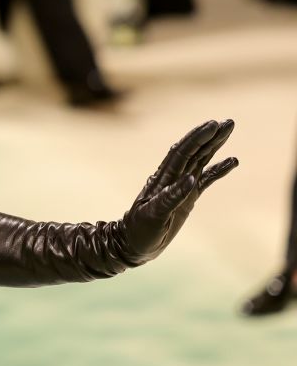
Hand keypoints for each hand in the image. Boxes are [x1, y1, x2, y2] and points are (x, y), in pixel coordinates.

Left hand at [118, 119, 238, 264]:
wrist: (133, 244)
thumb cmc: (140, 230)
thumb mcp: (155, 215)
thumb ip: (172, 197)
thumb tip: (191, 180)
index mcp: (163, 179)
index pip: (182, 152)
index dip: (197, 138)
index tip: (213, 125)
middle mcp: (172, 178)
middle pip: (193, 151)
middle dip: (209, 136)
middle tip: (228, 122)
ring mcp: (180, 186)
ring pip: (200, 160)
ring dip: (214, 146)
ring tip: (229, 130)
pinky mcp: (187, 198)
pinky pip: (206, 179)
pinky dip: (218, 170)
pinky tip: (232, 161)